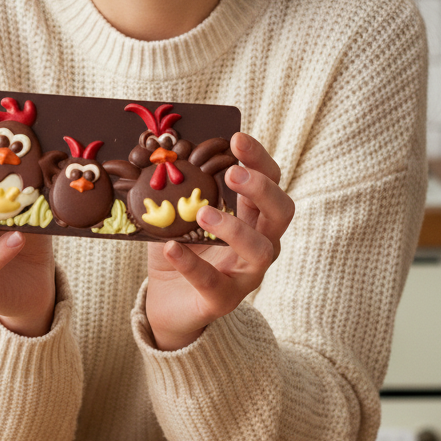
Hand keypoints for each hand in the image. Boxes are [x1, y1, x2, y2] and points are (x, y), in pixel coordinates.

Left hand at [144, 132, 293, 350]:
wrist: (167, 301)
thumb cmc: (180, 246)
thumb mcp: (180, 211)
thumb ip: (180, 187)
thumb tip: (158, 151)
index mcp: (252, 216)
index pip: (271, 181)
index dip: (259, 159)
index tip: (237, 139)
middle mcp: (259, 243)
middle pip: (281, 212)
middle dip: (261, 188)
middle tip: (232, 173)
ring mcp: (245, 274)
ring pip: (260, 250)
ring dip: (234, 227)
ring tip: (202, 212)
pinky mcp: (222, 300)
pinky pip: (214, 284)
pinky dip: (192, 265)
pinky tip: (172, 247)